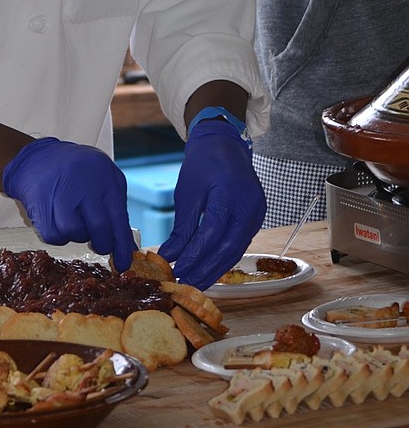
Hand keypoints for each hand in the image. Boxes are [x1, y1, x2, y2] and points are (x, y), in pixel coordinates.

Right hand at [2, 137, 134, 271]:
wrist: (39, 157)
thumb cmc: (79, 171)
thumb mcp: (106, 178)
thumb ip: (117, 209)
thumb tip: (127, 248)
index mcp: (105, 179)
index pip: (119, 219)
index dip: (122, 246)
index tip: (124, 264)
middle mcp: (84, 185)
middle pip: (98, 228)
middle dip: (101, 243)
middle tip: (99, 243)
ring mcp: (60, 193)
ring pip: (74, 233)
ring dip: (77, 235)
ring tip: (75, 221)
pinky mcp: (40, 203)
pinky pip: (53, 235)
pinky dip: (58, 235)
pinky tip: (59, 221)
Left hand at [159, 119, 265, 288]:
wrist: (224, 143)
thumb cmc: (203, 163)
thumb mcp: (187, 192)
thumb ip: (182, 227)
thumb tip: (169, 256)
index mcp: (230, 193)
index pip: (212, 232)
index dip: (195, 255)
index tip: (176, 270)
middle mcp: (250, 205)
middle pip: (229, 247)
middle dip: (206, 269)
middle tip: (186, 283)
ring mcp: (258, 212)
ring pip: (237, 249)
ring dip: (216, 267)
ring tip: (195, 280)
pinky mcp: (257, 217)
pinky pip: (240, 242)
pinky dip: (224, 257)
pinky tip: (208, 267)